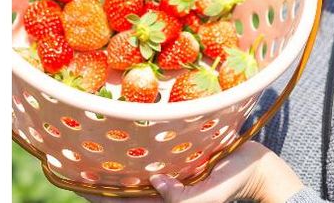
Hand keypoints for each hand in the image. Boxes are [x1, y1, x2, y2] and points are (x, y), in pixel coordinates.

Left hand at [81, 141, 303, 202]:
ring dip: (117, 164)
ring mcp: (170, 174)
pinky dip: (139, 151)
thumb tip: (156, 182)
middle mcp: (161, 187)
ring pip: (135, 172)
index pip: (122, 201)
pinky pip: (154, 157)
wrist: (258, 169)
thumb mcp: (208, 196)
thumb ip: (183, 197)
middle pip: (123, 186)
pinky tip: (130, 138)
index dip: (97, 193)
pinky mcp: (181, 159)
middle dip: (101, 178)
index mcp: (164, 200)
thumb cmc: (234, 183)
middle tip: (76, 162)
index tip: (76, 181)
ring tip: (95, 148)